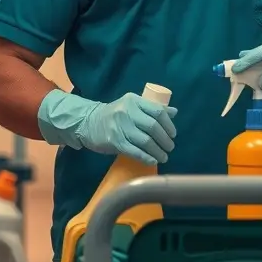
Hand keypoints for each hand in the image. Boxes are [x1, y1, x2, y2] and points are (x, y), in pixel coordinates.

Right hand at [37, 90, 177, 164]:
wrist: (87, 122)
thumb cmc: (114, 114)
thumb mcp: (132, 106)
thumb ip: (152, 109)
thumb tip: (174, 112)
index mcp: (133, 101)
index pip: (157, 111)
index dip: (168, 125)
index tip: (172, 134)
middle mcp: (127, 112)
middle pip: (153, 127)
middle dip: (165, 140)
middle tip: (170, 147)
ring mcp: (120, 127)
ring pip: (146, 141)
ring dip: (158, 151)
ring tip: (164, 156)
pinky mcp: (114, 141)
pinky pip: (135, 151)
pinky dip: (146, 157)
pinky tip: (153, 160)